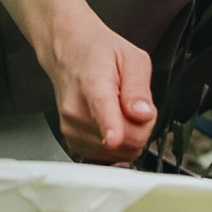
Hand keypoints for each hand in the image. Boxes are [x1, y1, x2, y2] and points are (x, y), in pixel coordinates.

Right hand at [0, 0, 156, 166]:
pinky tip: (107, 134)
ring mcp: (62, 100)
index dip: (110, 119)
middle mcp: (72, 84)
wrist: (53, 25)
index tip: (118, 138)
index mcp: (90, 63)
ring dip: (112, 143)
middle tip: (137, 120)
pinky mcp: (60, 115)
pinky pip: (79, 145)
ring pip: (87, 141)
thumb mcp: (133, 55)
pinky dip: (97, 146)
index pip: (99, 94)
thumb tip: (142, 115)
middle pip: (98, 130)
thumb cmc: (97, 38)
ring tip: (123, 122)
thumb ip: (137, 86)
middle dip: (124, 137)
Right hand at [40, 9, 157, 163]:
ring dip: (128, 136)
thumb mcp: (132, 58)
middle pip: (124, 140)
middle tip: (135, 105)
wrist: (68, 53)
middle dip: (141, 127)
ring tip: (120, 111)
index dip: (111, 126)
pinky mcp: (72, 142)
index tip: (113, 138)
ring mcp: (71, 128)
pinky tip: (111, 124)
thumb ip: (139, 88)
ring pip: (118, 153)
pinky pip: (107, 157)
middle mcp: (77, 110)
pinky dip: (117, 145)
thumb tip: (143, 114)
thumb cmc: (98, 54)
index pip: (102, 110)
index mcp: (93, 84)